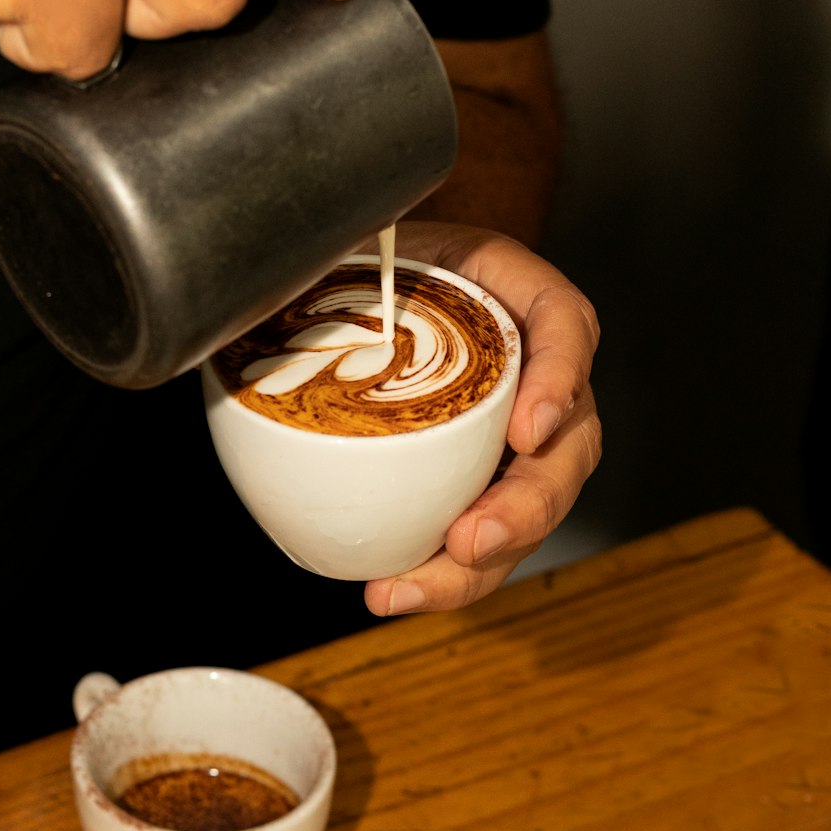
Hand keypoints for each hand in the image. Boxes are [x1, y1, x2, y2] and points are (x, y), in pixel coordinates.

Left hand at [363, 220, 601, 614]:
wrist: (361, 292)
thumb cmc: (363, 263)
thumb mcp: (350, 239)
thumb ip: (325, 255)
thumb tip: (261, 282)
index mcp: (512, 292)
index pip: (565, 325)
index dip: (560, 379)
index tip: (527, 429)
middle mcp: (532, 368)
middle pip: (569, 441)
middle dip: (529, 504)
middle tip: (470, 540)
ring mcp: (515, 433)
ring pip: (533, 507)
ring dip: (485, 562)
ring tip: (414, 589)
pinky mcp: (483, 480)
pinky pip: (485, 534)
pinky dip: (446, 574)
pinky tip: (392, 591)